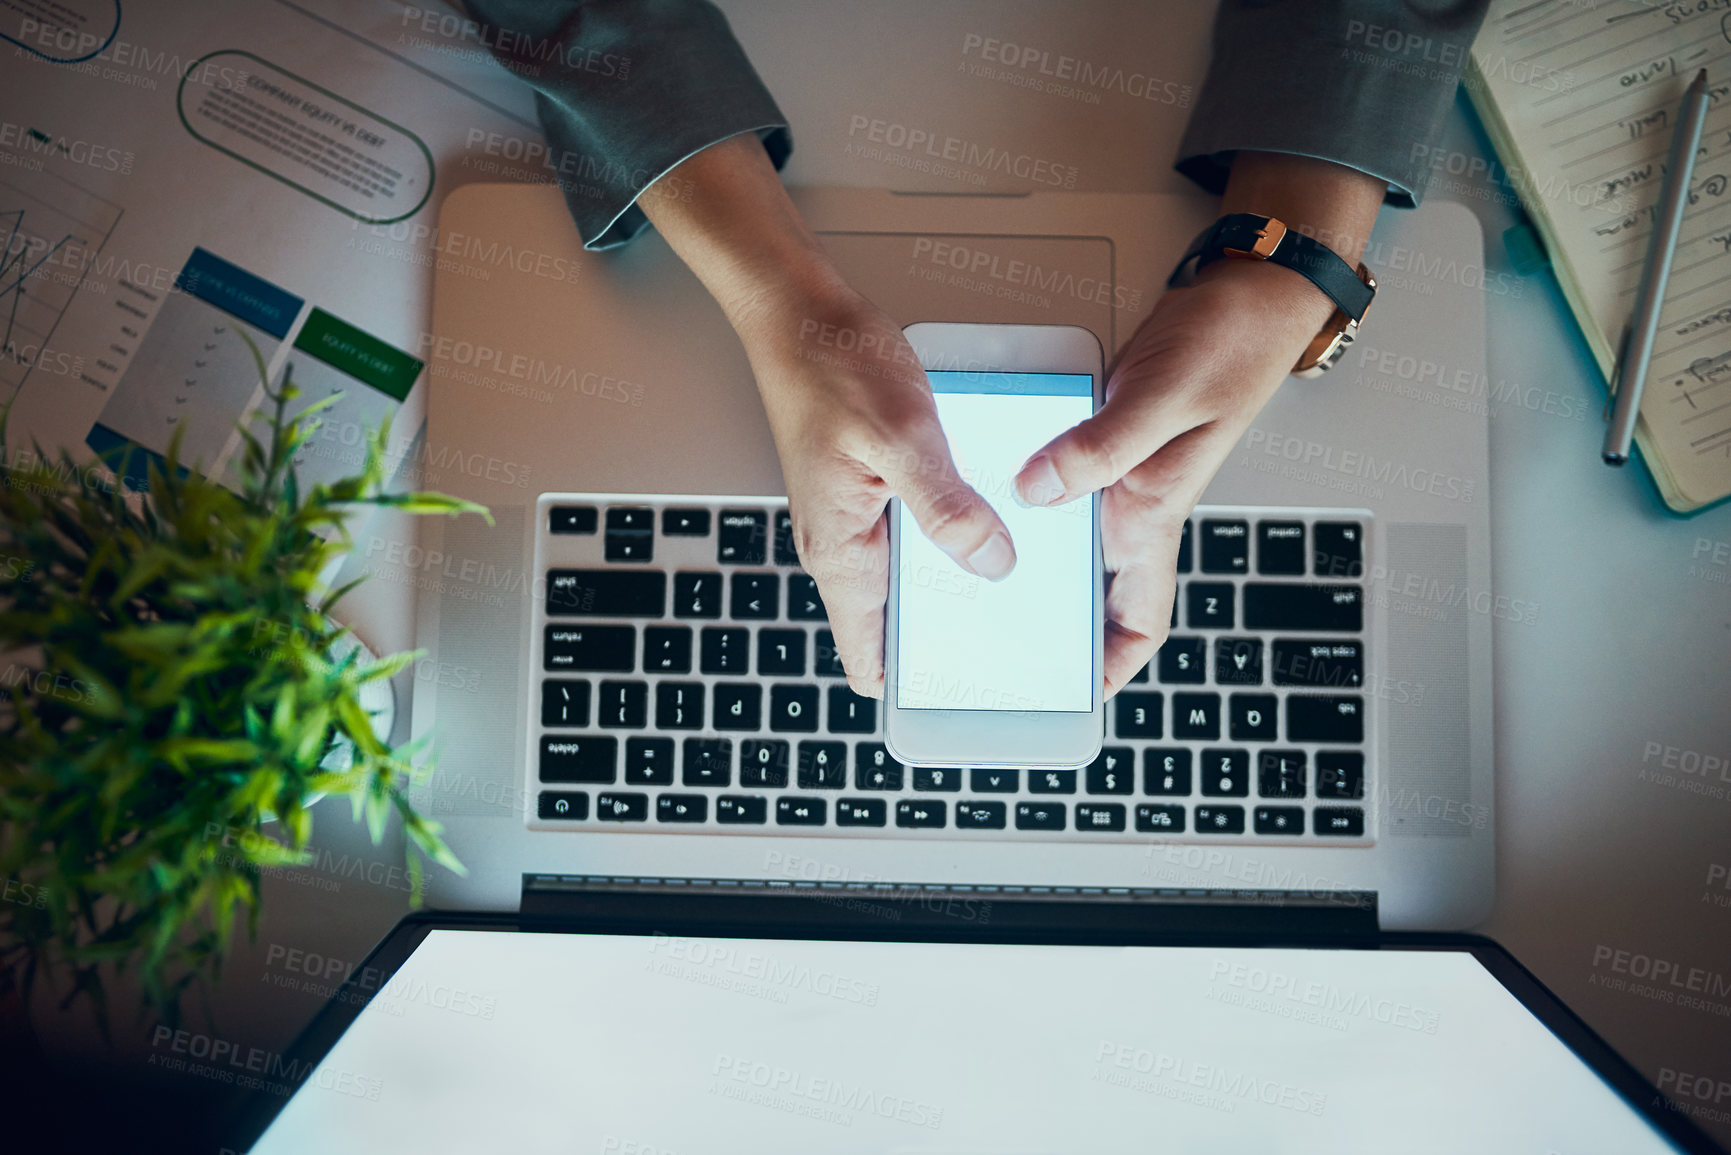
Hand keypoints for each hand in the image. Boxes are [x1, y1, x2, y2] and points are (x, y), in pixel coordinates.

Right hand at [734, 284, 1017, 697]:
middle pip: (900, 624)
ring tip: (1020, 577)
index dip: (917, 680)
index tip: (971, 686)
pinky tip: (992, 515)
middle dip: (954, 634)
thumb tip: (992, 565)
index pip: (869, 657)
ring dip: (957, 580)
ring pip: (914, 577)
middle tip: (1020, 633)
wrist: (798, 311)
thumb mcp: (903, 438)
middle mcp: (842, 547)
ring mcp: (855, 520)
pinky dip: (952, 533)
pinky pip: (917, 533)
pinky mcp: (871, 492)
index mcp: (839, 551)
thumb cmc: (830, 365)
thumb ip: (947, 508)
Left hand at [1012, 153, 1384, 695]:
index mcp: (1156, 517)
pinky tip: (984, 490)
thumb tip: (1037, 491)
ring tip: (965, 575)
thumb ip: (1099, 448)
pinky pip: (1059, 485)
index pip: (1140, 620)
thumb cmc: (1226, 345)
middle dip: (1046, 621)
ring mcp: (1119, 476)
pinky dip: (1026, 495)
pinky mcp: (1104, 443)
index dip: (1108, 666)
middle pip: (1090, 592)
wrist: (1246, 292)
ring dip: (1028, 558)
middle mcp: (1136, 508)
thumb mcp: (1159, 396)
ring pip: (1067, 541)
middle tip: (983, 640)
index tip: (1066, 695)